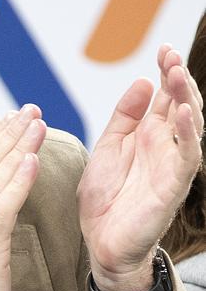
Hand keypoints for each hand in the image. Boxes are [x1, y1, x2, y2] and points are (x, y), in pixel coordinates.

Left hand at [78, 44, 202, 290]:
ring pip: (190, 124)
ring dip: (185, 98)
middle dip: (178, 78)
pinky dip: (186, 132)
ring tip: (176, 74)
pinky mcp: (174, 185)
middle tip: (171, 55)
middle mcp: (165, 145)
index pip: (164, 96)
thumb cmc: (105, 197)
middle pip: (180, 104)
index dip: (167, 72)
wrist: (101, 241)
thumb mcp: (108, 146)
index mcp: (149, 134)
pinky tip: (180, 111)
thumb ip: (125, 116)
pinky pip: (187, 155)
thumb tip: (143, 81)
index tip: (163, 49)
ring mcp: (172, 164)